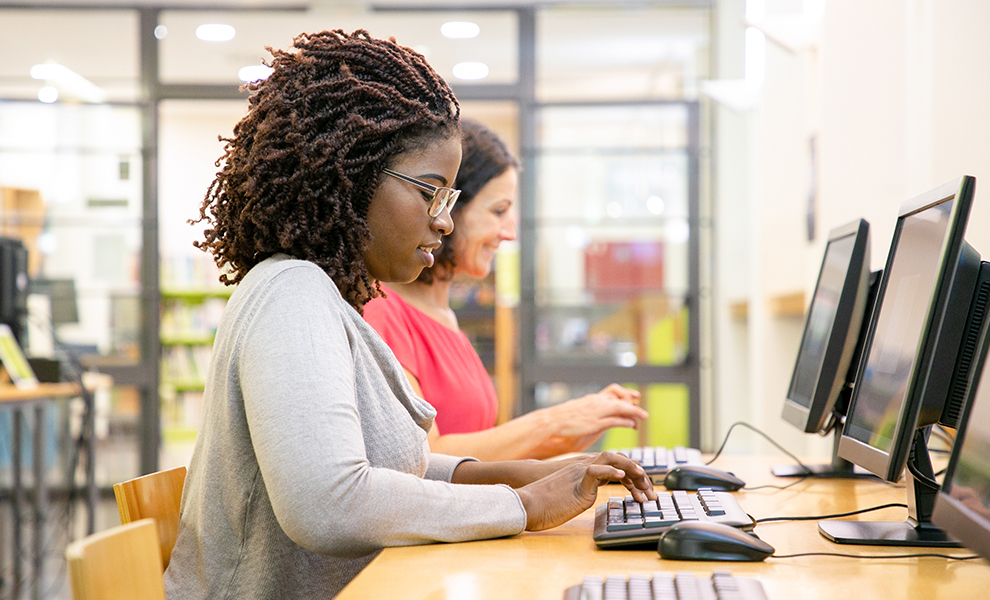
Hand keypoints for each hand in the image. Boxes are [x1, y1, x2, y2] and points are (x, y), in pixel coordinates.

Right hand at [515, 451, 656, 530]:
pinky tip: (622, 478)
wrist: (528, 504)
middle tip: (651, 493)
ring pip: (612, 461)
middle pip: (619, 461)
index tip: (645, 491)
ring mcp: (582, 474)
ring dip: (631, 470)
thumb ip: (582, 490)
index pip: (615, 466)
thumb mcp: (569, 495)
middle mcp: (585, 468)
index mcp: (585, 471)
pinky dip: (611, 472)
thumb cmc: (545, 503)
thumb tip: (591, 495)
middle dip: (639, 475)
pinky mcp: (577, 483)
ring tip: (644, 481)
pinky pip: (596, 472)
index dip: (633, 476)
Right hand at [533, 385, 646, 456]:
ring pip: (621, 407)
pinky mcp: (595, 423)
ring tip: (642, 417)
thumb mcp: (578, 410)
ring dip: (634, 412)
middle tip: (640, 407)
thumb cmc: (562, 418)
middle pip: (620, 397)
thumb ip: (587, 409)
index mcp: (592, 398)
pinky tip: (632, 424)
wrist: (552, 421)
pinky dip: (626, 421)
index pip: (613, 391)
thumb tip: (590, 412)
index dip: (626, 393)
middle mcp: (596, 402)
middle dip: (632, 401)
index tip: (635, 396)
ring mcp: (597, 412)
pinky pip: (615, 420)